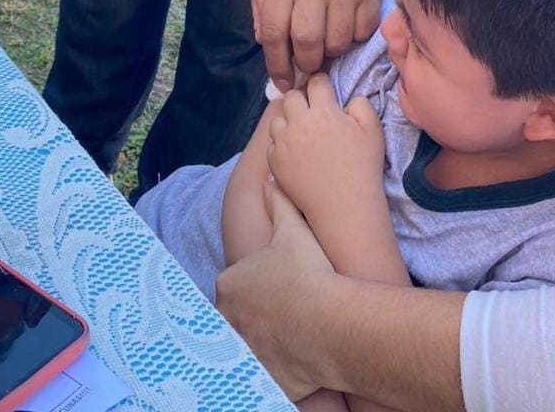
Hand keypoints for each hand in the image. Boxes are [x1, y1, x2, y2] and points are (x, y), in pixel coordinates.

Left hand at [216, 180, 335, 401]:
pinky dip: (268, 371)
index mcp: (229, 283)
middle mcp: (226, 319)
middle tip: (283, 316)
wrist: (328, 324)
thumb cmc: (309, 274)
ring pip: (244, 346)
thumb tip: (270, 177)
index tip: (278, 291)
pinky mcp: (256, 378)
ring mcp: (240, 351)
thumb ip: (278, 202)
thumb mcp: (293, 230)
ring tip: (284, 342)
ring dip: (258, 344)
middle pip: (235, 317)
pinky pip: (256, 376)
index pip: (235, 287)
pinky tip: (288, 365)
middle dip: (254, 317)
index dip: (257, 288)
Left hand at [253, 0, 384, 91]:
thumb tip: (264, 42)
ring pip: (338, 43)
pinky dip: (354, 38)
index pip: (275, 33)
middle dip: (306, 63)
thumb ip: (261, 4)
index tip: (282, 82)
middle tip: (308, 62)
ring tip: (327, 41)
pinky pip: (362, 33)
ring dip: (331, 52)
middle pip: (308, 43)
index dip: (276, 64)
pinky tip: (347, 25)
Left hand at [267, 75, 384, 227]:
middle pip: (292, 96)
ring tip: (300, 134)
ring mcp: (283, 142)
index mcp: (324, 111)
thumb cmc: (362, 166)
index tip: (324, 91)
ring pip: (277, 119)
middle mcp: (299, 122)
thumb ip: (361, 104)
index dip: (321, 84)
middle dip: (301, 99)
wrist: (344, 205)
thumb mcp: (373, 130)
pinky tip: (294, 154)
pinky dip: (281, 145)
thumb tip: (348, 99)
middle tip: (312, 113)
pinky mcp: (274, 161)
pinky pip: (272, 143)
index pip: (316, 82)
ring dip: (288, 122)